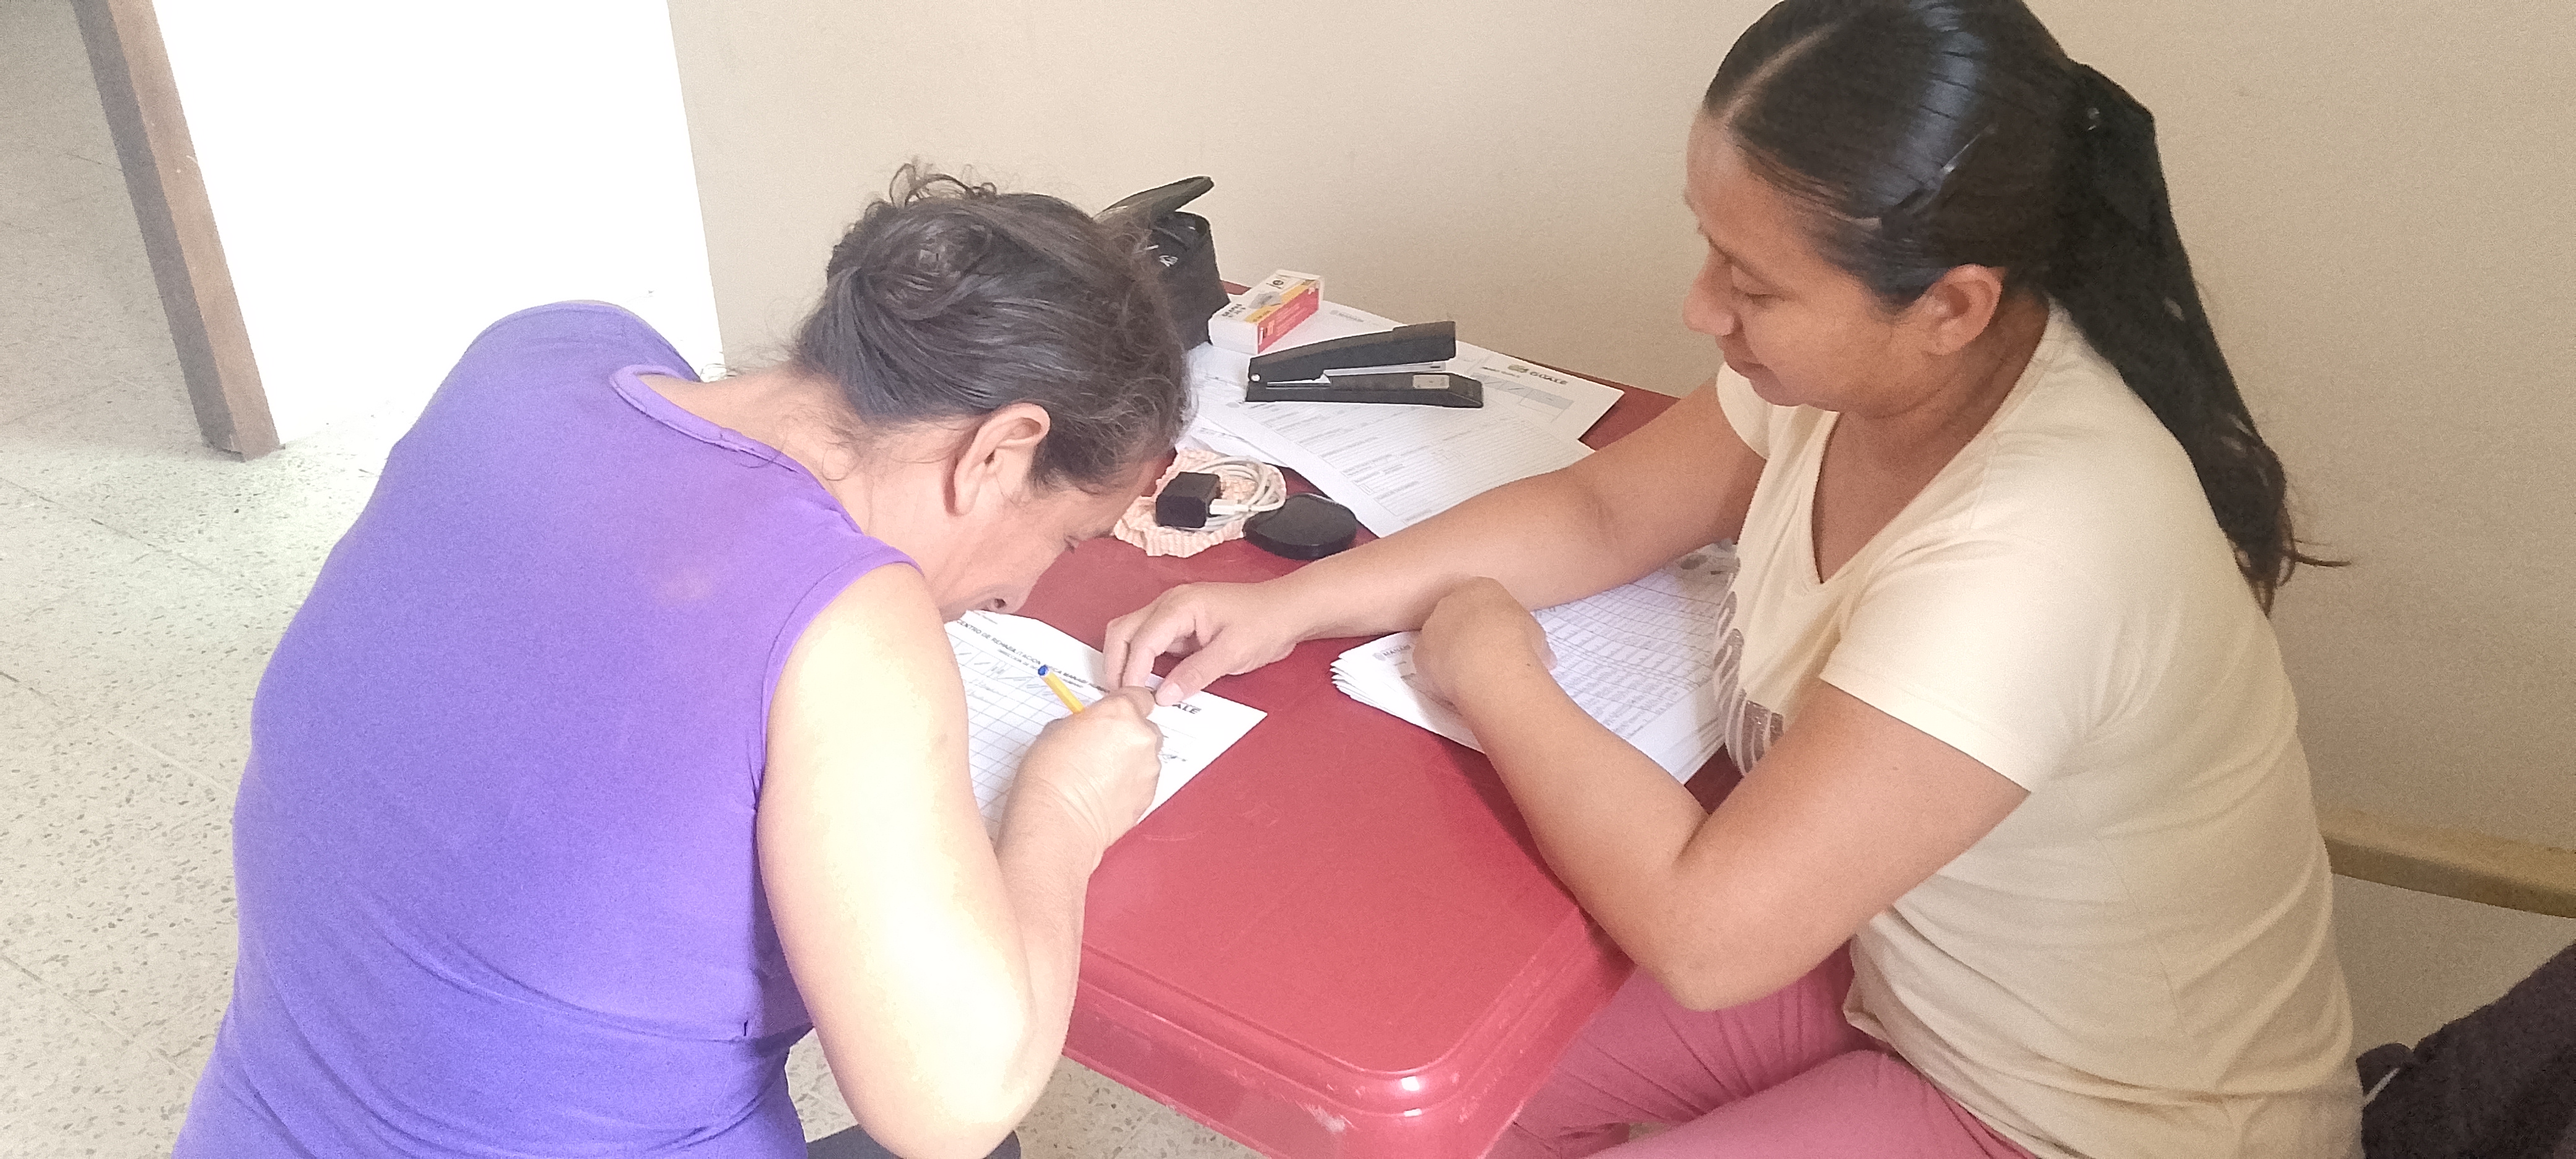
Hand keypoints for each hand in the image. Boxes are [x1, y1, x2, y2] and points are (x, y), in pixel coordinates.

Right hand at [1003, 688, 1162, 852]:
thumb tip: (1087, 727)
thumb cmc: (1050, 778)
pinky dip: (1129, 783)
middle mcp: (1141, 737)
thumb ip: (1083, 722)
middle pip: (1144, 727)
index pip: (1138, 696)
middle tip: (1100, 747)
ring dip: (1128, 761)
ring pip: (1145, 756)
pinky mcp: (1149, 795)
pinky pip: (1143, 781)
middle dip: (1126, 735)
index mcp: (1120, 712)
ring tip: (1098, 775)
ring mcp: (1148, 768)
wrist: (1057, 821)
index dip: (1124, 705)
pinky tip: (1104, 792)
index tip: (1113, 714)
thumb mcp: (1056, 730)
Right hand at [1103, 581, 1311, 704]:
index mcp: (1180, 604)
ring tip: (1131, 694)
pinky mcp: (1179, 627)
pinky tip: (1148, 685)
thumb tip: (1165, 694)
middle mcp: (1169, 604)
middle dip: (1116, 664)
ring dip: (1125, 663)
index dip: (1132, 672)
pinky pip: (1149, 643)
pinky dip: (1142, 663)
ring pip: (1131, 635)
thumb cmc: (1265, 621)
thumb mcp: (1234, 652)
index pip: (1141, 639)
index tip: (1133, 699)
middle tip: (1122, 698)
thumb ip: (1197, 673)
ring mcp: (1172, 614)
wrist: (1287, 610)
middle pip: (1123, 631)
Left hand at [1413, 578, 1553, 709]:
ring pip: (1440, 641)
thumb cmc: (1519, 642)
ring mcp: (1432, 625)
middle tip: (1484, 659)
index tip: (1498, 639)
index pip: (1482, 600)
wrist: (1490, 662)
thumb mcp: (1536, 635)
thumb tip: (1544, 659)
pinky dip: (1441, 676)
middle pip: (1456, 617)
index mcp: (1482, 588)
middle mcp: (1451, 600)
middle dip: (1467, 636)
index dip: (1490, 623)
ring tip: (1472, 677)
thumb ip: (1531, 640)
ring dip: (1452, 656)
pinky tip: (1458, 688)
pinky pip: (1430, 665)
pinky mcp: (1419, 652)